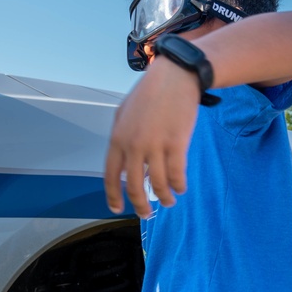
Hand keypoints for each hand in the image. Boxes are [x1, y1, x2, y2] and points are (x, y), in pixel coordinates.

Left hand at [104, 58, 200, 217]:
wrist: (174, 76)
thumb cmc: (150, 93)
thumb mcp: (126, 114)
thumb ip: (123, 140)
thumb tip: (127, 167)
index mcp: (118, 138)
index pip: (111, 175)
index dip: (113, 196)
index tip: (117, 208)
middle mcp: (134, 145)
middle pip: (135, 186)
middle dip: (141, 205)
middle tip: (147, 214)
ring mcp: (155, 145)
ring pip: (158, 183)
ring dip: (164, 197)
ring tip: (169, 201)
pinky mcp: (176, 143)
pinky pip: (177, 174)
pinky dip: (178, 185)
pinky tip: (180, 188)